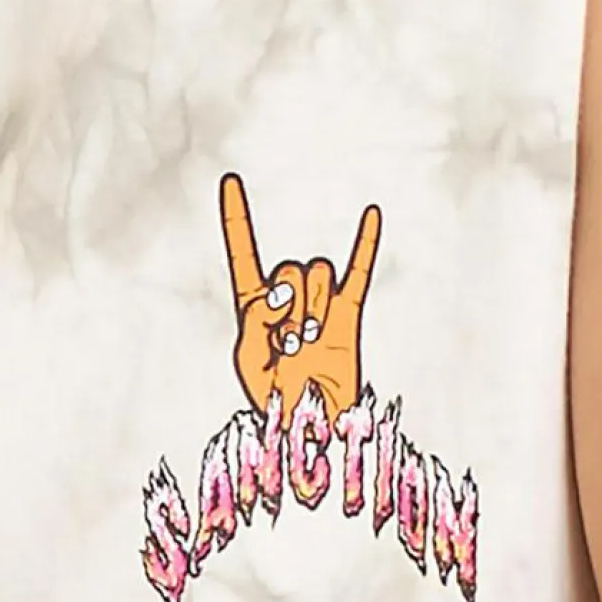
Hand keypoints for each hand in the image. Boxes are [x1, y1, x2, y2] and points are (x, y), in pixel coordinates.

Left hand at [219, 171, 380, 425]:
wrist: (311, 421)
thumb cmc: (274, 395)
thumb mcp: (248, 358)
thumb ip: (256, 317)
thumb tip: (282, 290)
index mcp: (254, 303)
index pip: (243, 251)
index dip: (237, 217)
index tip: (229, 181)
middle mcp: (288, 295)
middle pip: (290, 268)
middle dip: (289, 306)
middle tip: (289, 345)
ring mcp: (320, 301)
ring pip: (318, 274)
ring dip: (313, 309)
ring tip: (309, 343)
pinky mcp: (348, 312)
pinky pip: (359, 270)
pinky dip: (365, 242)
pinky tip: (371, 212)